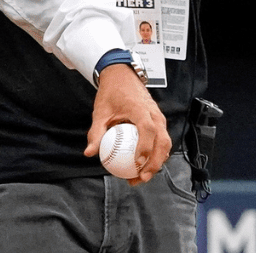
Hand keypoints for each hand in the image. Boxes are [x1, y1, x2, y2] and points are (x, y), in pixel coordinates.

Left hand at [85, 63, 170, 184]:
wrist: (122, 77)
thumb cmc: (110, 93)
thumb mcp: (100, 111)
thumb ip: (96, 132)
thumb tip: (90, 153)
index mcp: (140, 109)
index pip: (148, 130)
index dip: (145, 148)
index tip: (138, 164)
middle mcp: (155, 114)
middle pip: (163, 141)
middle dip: (155, 162)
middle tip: (141, 178)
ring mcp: (160, 118)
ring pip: (166, 144)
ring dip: (157, 162)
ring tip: (142, 177)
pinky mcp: (160, 122)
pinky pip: (162, 141)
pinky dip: (156, 155)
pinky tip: (143, 166)